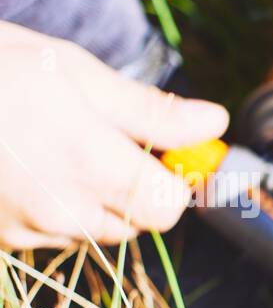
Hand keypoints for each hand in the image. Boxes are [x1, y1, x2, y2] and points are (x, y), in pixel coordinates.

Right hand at [0, 21, 227, 249]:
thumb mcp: (72, 71)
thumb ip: (150, 110)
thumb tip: (214, 123)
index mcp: (90, 164)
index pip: (168, 206)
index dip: (173, 179)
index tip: (158, 150)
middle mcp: (61, 209)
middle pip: (136, 224)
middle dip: (135, 190)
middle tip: (102, 140)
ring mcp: (25, 229)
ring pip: (93, 231)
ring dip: (93, 201)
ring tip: (55, 147)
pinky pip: (49, 236)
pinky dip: (51, 209)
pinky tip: (23, 167)